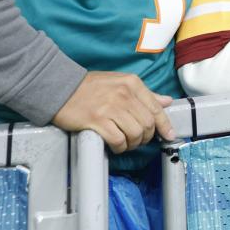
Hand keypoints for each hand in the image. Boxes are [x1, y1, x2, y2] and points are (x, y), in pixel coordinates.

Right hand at [52, 71, 174, 153]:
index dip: (165, 124)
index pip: (156, 107)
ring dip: (133, 143)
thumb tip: (166, 101)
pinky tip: (116, 145)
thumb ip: (144, 93)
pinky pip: (118, 140)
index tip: (169, 135)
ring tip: (126, 143)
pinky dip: (120, 147)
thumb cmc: (90, 86)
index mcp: (132, 83)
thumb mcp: (120, 83)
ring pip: (135, 133)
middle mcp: (124, 94)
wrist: (60, 87)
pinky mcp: (97, 120)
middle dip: (146, 136)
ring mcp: (111, 107)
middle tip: (139, 140)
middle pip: (147, 123)